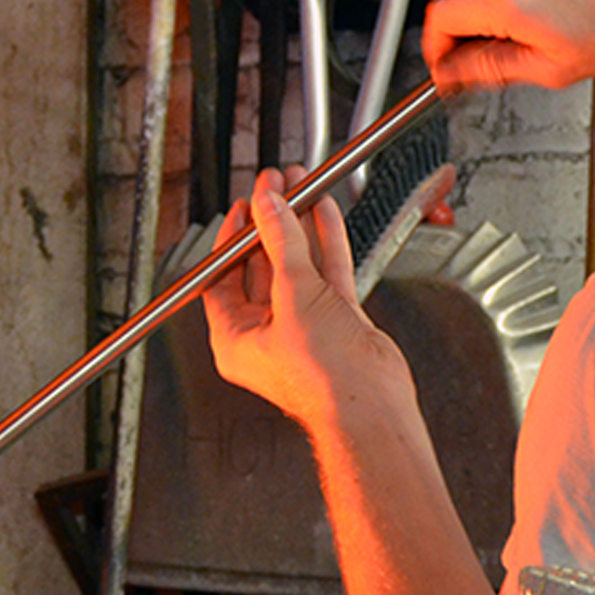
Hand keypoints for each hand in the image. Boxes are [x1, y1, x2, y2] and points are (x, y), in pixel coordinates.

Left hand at [199, 168, 384, 436]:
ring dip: (299, 227)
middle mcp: (265, 334)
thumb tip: (268, 208)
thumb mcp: (294, 296)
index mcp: (236, 339)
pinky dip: (326, 243)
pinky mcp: (335, 323)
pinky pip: (326, 274)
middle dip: (270, 224)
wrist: (373, 406)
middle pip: (260, 266)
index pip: (221, 276)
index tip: (244, 206)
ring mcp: (302, 328)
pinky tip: (323, 213)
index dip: (232, 238)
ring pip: (297, 266)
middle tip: (275, 188)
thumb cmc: (324, 379)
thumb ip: (282, 243)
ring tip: (300, 189)